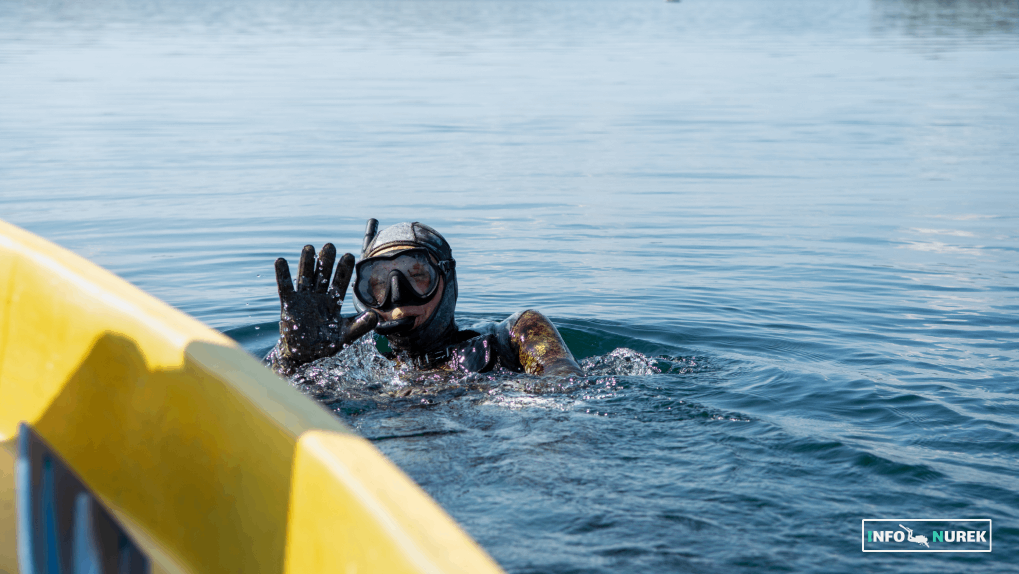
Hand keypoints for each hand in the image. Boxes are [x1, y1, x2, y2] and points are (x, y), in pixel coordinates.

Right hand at [274, 243, 377, 364]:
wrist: (303, 356)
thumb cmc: (324, 346)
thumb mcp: (345, 337)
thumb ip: (359, 326)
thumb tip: (375, 315)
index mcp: (333, 303)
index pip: (340, 283)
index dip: (344, 270)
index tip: (349, 255)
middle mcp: (319, 298)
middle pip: (323, 276)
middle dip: (326, 261)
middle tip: (330, 245)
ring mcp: (303, 299)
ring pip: (305, 277)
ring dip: (306, 263)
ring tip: (308, 247)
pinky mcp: (288, 305)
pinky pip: (285, 288)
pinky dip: (282, 275)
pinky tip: (281, 261)